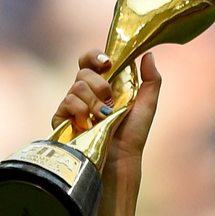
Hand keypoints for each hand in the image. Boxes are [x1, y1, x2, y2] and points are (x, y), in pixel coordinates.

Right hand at [51, 49, 161, 167]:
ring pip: (77, 85)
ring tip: (103, 119)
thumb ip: (151, 80)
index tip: (107, 63)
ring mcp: (73, 105)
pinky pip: (68, 101)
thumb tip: (148, 54)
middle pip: (84, 71)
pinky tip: (89, 125)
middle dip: (100, 85)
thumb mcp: (147, 106)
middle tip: (110, 102)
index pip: (91, 61)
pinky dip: (82, 111)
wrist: (120, 160)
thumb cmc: (133, 136)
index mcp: (104, 86)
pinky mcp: (63, 118)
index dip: (95, 56)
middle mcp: (87, 93)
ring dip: (94, 103)